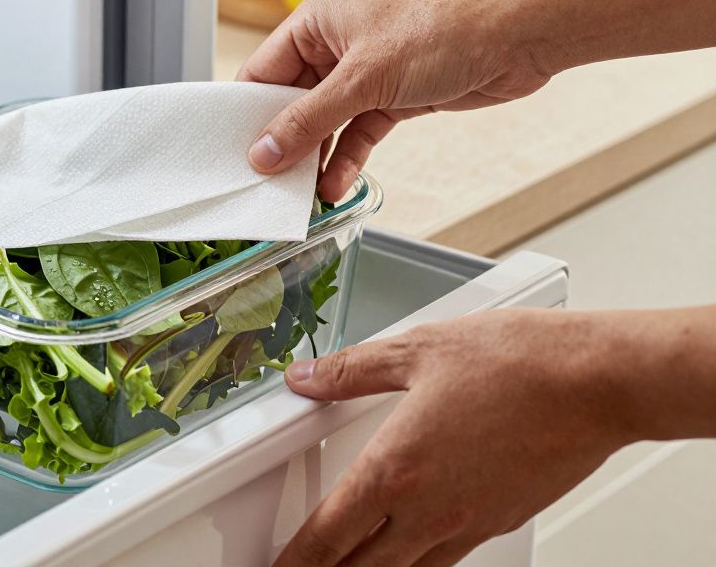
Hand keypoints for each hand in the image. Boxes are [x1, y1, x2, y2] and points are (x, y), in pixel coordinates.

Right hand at [238, 0, 553, 201]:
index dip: (246, 114)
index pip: (262, 71)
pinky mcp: (393, 96)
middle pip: (290, 101)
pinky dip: (346, 160)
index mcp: (317, 20)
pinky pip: (356, 134)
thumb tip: (263, 152)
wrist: (519, 34)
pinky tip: (335, 187)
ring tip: (300, 195)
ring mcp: (365, 71)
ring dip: (314, 158)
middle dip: (281, 143)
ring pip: (324, 123)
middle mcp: (336, 43)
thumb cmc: (444, 29)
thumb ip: (309, 120)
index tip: (233, 154)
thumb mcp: (364, 78)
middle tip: (265, 183)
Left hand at [273, 308, 639, 566]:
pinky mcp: (500, 520)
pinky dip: (417, 561)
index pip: (327, 535)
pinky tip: (413, 547)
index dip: (296, 560)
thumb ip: (351, 370)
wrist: (598, 382)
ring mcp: (469, 522)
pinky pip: (447, 557)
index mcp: (396, 469)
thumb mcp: (417, 350)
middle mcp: (429, 509)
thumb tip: (306, 377)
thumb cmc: (519, 363)